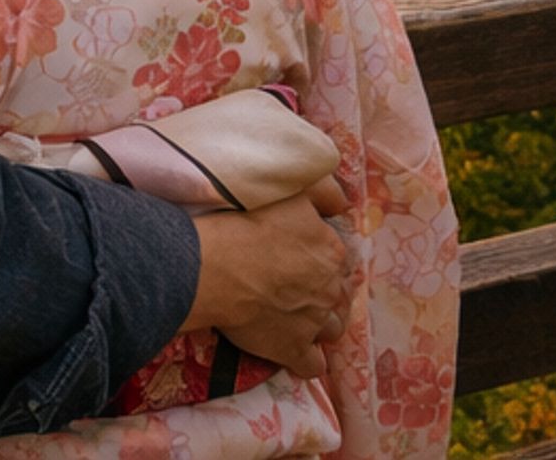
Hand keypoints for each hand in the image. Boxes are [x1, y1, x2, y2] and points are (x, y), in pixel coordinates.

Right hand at [176, 180, 352, 380]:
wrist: (213, 265)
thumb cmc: (247, 221)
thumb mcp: (291, 190)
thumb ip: (323, 191)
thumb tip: (342, 203)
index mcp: (332, 251)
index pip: (337, 257)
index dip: (319, 255)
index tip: (300, 254)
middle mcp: (331, 289)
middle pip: (338, 293)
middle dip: (323, 289)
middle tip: (298, 283)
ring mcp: (314, 323)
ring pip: (332, 328)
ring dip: (321, 323)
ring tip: (301, 315)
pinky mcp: (293, 350)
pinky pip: (313, 364)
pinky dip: (308, 359)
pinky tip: (298, 350)